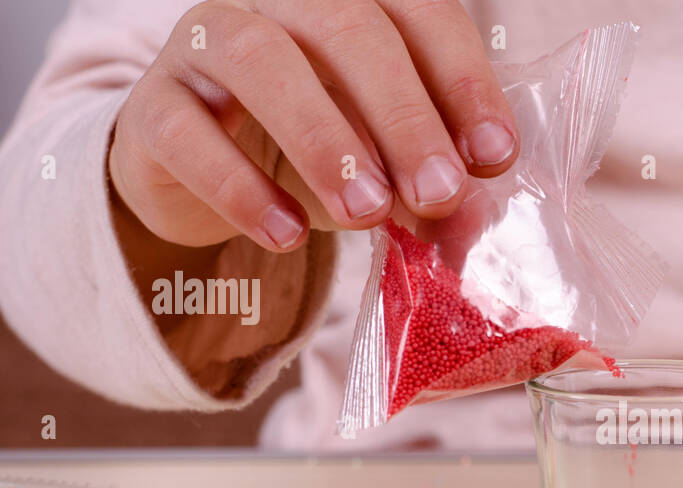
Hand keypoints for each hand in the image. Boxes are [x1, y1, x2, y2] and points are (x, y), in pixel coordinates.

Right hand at [108, 0, 518, 253]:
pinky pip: (185, 131)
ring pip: (258, 57)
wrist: (202, 176)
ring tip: (367, 214)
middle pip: (345, 25)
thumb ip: (427, 186)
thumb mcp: (383, 169)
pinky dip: (239, 186)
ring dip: (323, 139)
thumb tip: (468, 220)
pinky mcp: (152, 108)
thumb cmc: (311, 157)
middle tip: (438, 192)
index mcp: (350, 6)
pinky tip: (285, 233)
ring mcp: (205, 44)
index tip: (494, 155)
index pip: (419, 14)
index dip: (462, 80)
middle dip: (403, 114)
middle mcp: (277, 4)